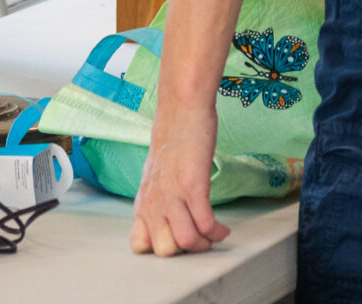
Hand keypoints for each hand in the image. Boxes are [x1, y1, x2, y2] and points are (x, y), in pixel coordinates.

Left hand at [130, 98, 229, 256]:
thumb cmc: (171, 139)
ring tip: (213, 231)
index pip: (139, 244)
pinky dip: (218, 231)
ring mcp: (172, 194)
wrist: (181, 110)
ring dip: (205, 242)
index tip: (178, 240)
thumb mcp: (155, 175)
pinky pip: (206, 224)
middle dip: (187, 251)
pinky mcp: (192, 186)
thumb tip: (163, 219)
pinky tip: (223, 227)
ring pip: (186, 242)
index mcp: (143, 201)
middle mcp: (154, 201)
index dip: (160, 248)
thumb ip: (156, 198)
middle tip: (200, 237)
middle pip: (165, 250)